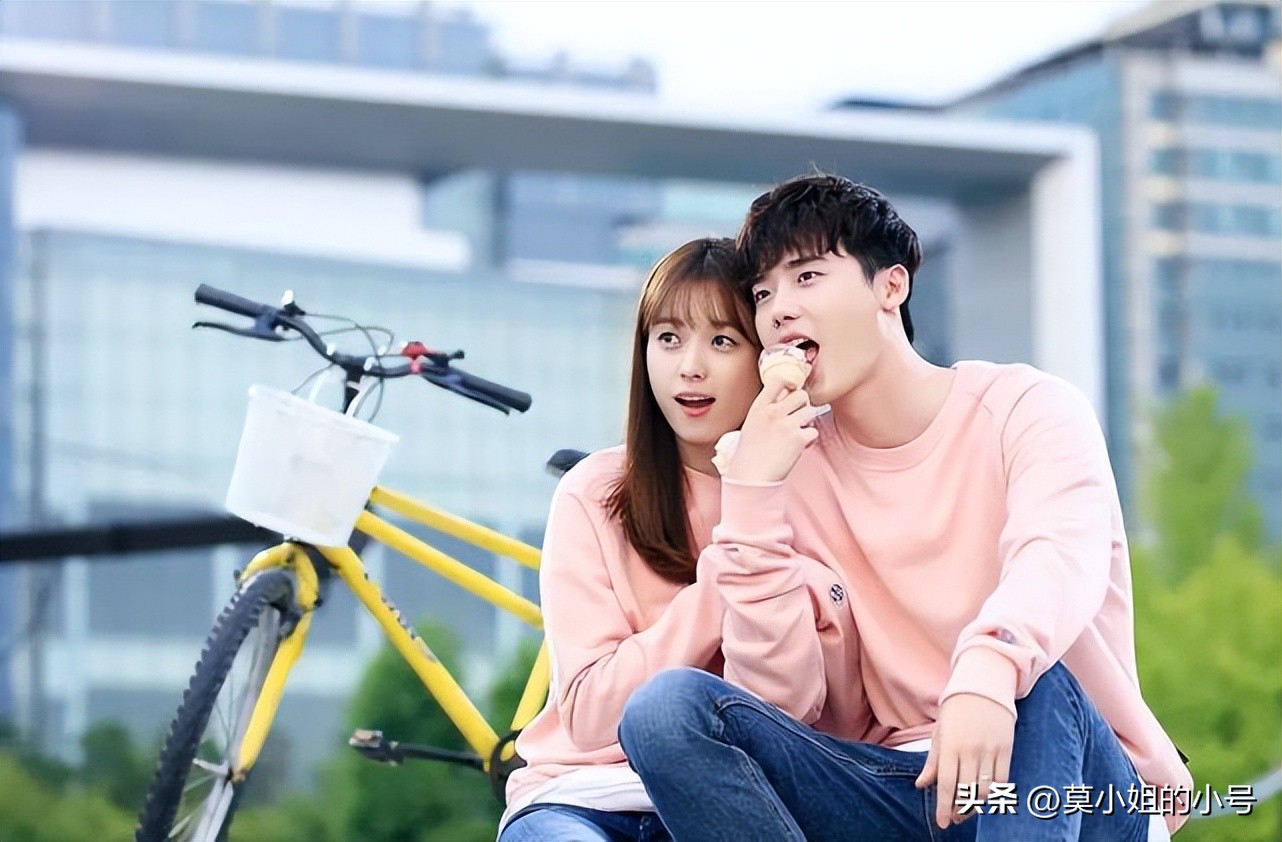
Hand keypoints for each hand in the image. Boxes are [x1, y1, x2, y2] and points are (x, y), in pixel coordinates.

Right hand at [725, 383, 822, 483]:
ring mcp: (786, 424)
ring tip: (798, 433)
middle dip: (803, 405)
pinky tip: (800, 447)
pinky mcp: (798, 438)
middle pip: (801, 394)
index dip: (790, 384)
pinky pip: (814, 432)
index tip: (792, 392)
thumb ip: (766, 410)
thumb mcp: (751, 425)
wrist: (751, 477)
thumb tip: (784, 399)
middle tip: (798, 418)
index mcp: (759, 407)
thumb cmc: (749, 455)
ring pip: (811, 411)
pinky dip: (809, 440)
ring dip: (808, 422)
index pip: (779, 380)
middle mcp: (773, 412)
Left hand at [915, 694, 1014, 828]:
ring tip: (968, 809)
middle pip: (966, 790)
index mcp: (949, 745)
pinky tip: (986, 796)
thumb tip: (920, 784)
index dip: (943, 807)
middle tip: (955, 817)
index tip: (943, 822)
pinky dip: (994, 792)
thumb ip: (932, 760)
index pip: (945, 784)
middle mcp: (969, 750)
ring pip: (985, 788)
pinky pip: (1001, 779)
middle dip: (959, 809)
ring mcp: (989, 750)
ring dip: (977, 804)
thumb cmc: (956, 709)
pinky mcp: (1006, 749)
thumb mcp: (939, 732)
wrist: (983, 685)